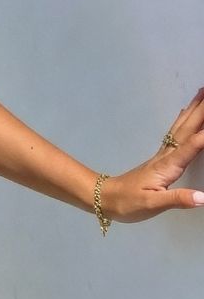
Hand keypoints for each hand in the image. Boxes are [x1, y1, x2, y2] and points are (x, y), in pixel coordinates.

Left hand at [102, 88, 203, 222]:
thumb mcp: (151, 204)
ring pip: (180, 128)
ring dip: (193, 110)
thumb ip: (177, 199)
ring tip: (202, 93)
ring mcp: (162, 155)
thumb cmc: (127, 202)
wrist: (104, 198)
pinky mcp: (160, 158)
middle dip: (201, 111)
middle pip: (186, 129)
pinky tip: (184, 112)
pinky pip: (175, 133)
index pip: (192, 145)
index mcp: (167, 166)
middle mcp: (166, 156)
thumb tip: (202, 197)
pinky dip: (183, 120)